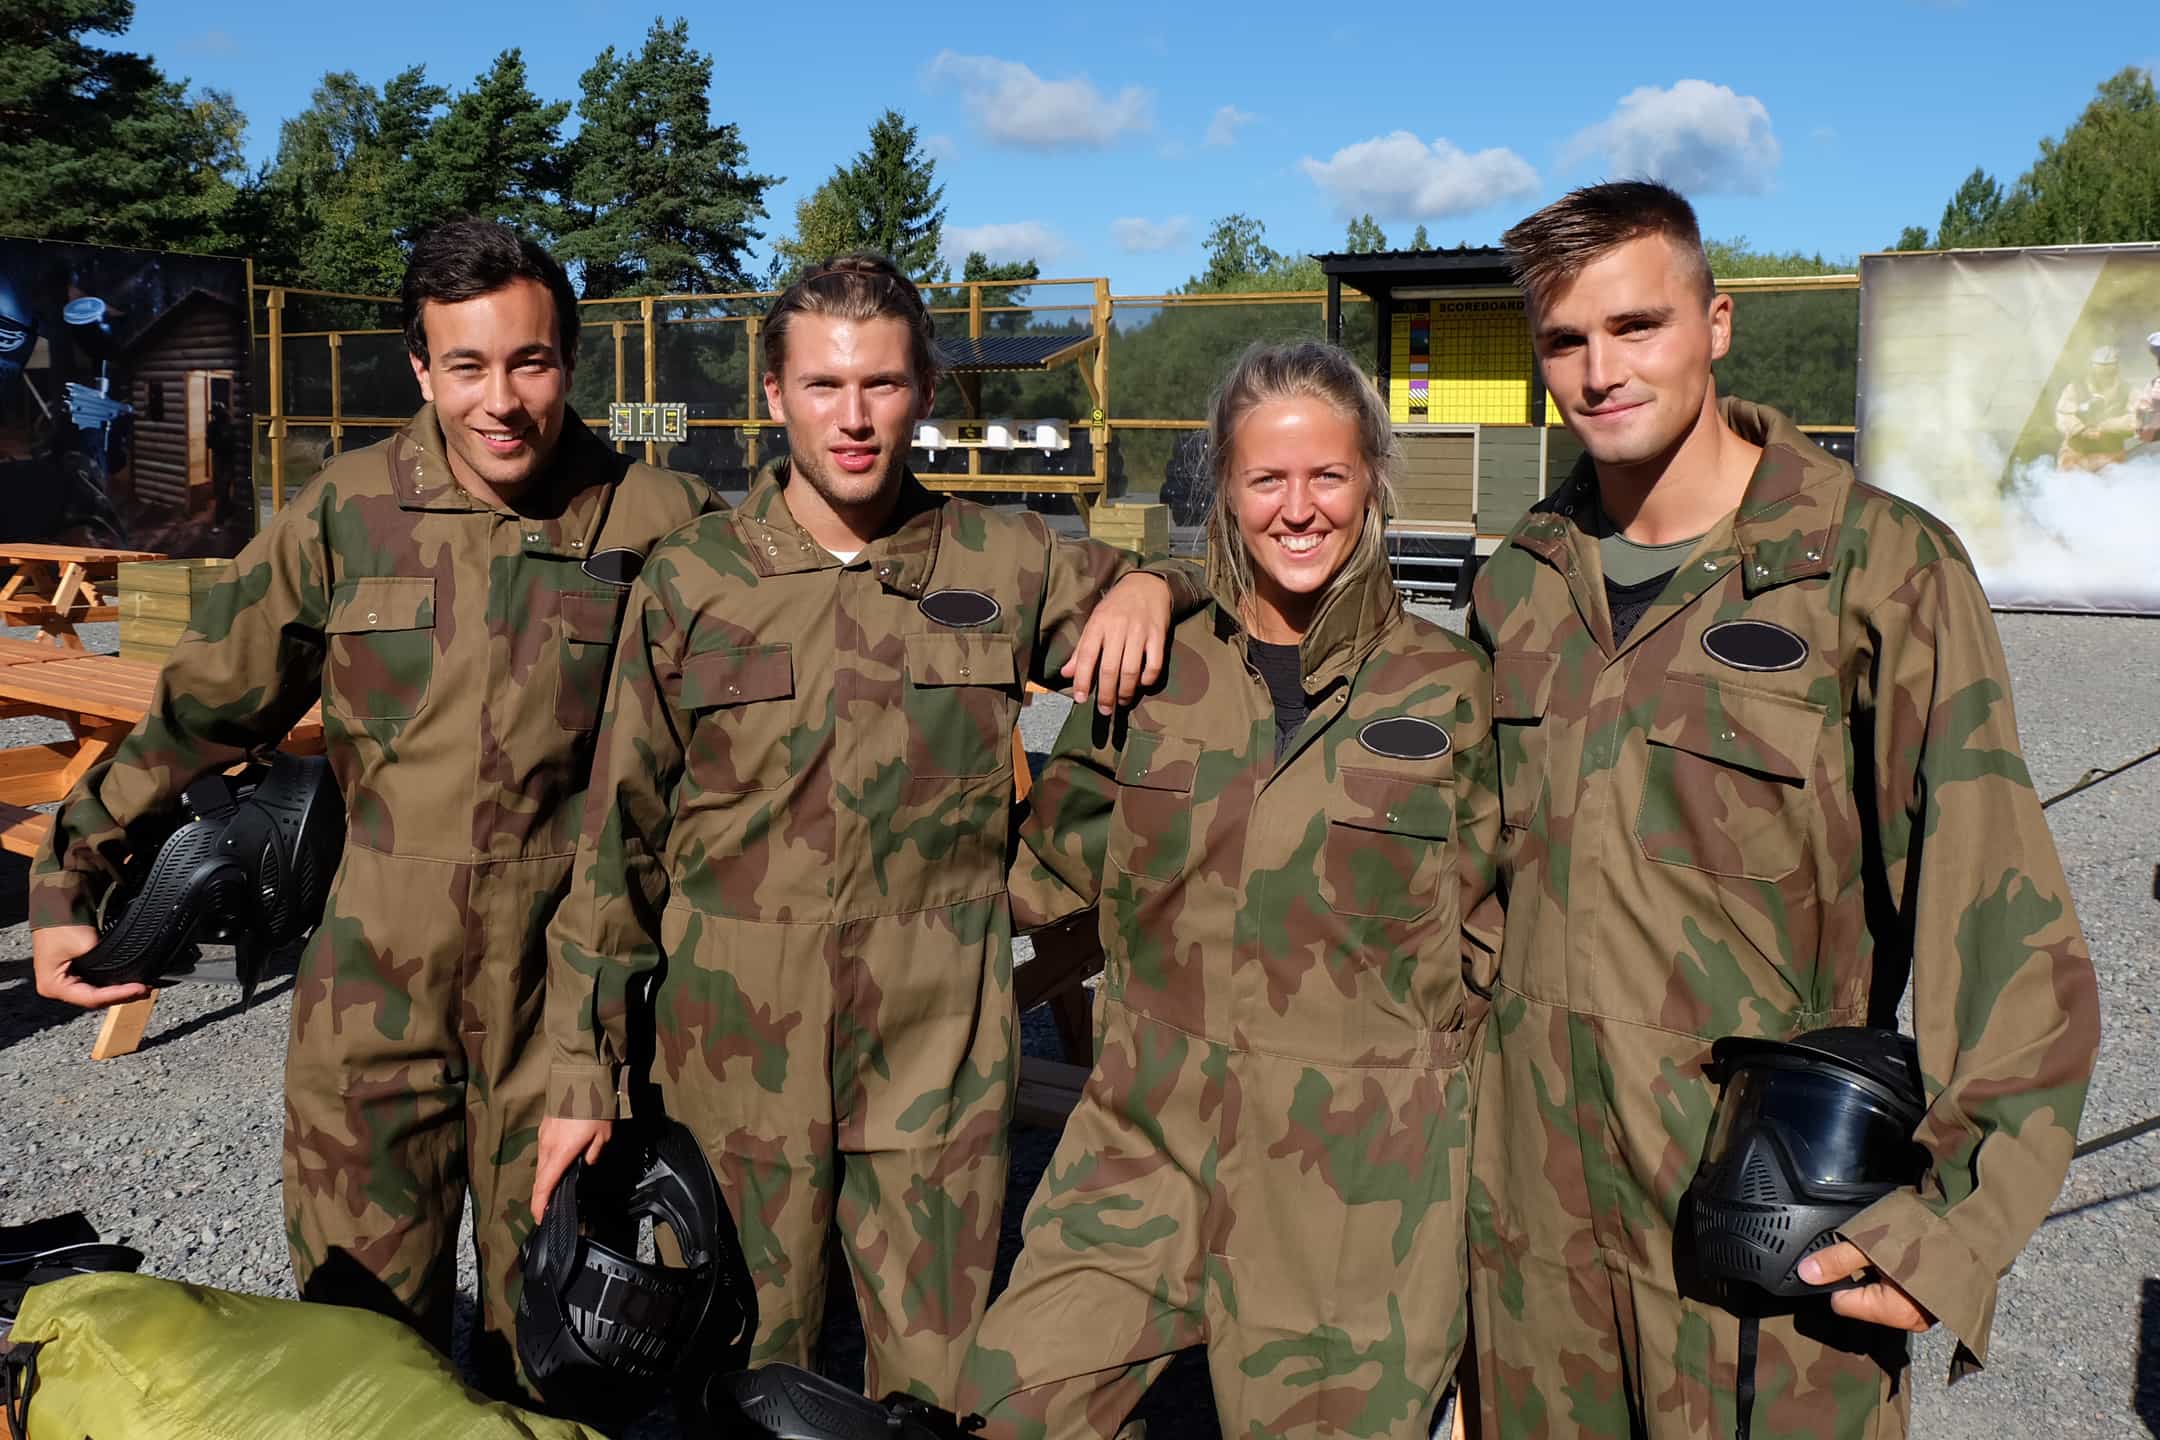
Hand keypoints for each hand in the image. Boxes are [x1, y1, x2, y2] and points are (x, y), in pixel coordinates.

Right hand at [32, 924, 149, 1009]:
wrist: (58, 901)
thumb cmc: (62, 923)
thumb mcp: (85, 945)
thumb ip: (104, 964)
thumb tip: (130, 972)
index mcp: (53, 985)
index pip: (91, 998)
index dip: (118, 995)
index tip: (140, 988)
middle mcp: (58, 986)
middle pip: (95, 998)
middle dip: (121, 995)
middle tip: (146, 990)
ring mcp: (67, 979)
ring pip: (98, 991)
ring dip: (119, 989)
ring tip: (143, 986)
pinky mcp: (76, 970)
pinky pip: (97, 981)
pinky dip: (114, 981)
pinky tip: (129, 979)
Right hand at [532, 1117, 611, 1219]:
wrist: (579, 1078)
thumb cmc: (594, 1108)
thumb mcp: (603, 1135)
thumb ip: (593, 1154)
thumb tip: (586, 1163)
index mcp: (560, 1152)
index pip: (544, 1185)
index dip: (540, 1204)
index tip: (540, 1218)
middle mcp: (547, 1147)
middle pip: (541, 1178)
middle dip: (542, 1195)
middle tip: (549, 1208)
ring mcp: (543, 1136)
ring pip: (542, 1164)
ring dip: (546, 1177)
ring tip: (555, 1188)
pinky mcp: (545, 1127)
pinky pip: (544, 1151)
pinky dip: (548, 1163)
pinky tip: (558, 1164)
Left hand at [1061, 574, 1170, 714]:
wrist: (1147, 584)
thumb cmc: (1116, 606)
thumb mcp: (1095, 622)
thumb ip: (1081, 649)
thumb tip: (1066, 674)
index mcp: (1098, 624)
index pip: (1086, 656)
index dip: (1082, 680)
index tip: (1080, 699)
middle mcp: (1118, 628)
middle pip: (1110, 668)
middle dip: (1105, 694)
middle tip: (1104, 710)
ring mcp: (1140, 631)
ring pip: (1131, 670)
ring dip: (1126, 692)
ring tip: (1122, 702)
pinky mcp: (1159, 635)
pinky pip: (1154, 664)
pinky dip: (1148, 679)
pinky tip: (1142, 685)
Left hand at [1798, 1241, 1935, 1332]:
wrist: (1975, 1221)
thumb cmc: (1923, 1233)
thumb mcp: (1870, 1243)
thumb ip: (1836, 1261)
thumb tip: (1805, 1274)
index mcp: (1894, 1312)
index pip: (1841, 1303)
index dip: (1833, 1277)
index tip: (1837, 1256)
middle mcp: (1911, 1319)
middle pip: (1863, 1301)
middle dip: (1857, 1276)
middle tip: (1867, 1249)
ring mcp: (1927, 1310)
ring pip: (1883, 1294)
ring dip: (1879, 1272)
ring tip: (1889, 1247)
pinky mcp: (1936, 1296)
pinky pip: (1903, 1289)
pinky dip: (1897, 1272)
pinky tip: (1904, 1252)